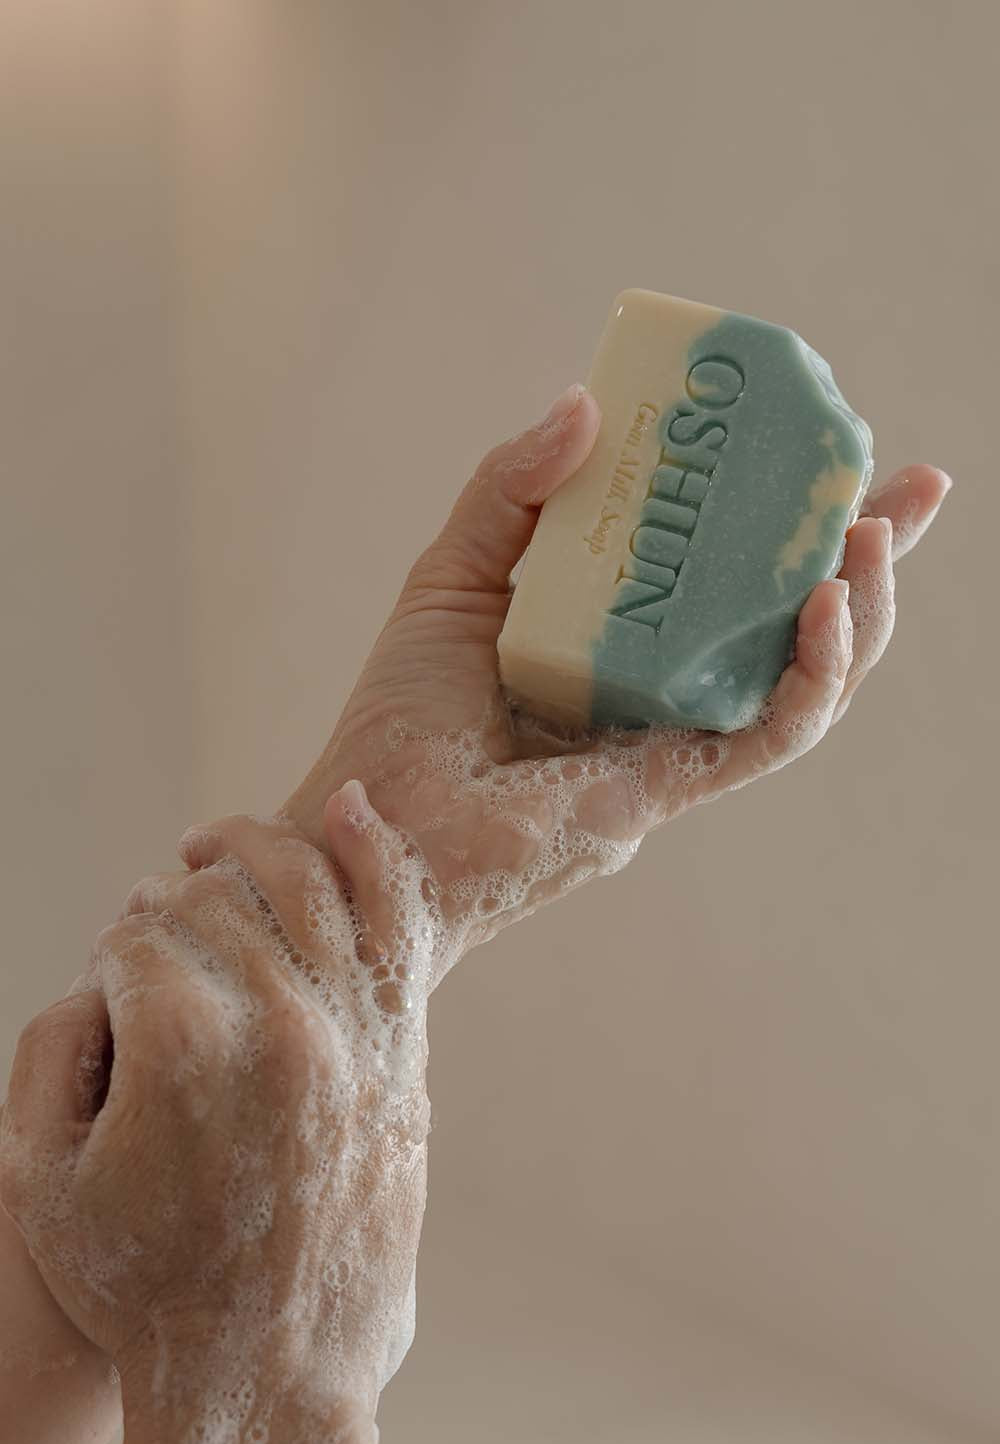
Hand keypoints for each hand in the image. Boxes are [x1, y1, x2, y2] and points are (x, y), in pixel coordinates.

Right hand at [0, 798, 429, 1443]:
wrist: (268, 1367)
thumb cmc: (146, 1280)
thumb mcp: (46, 1180)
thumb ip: (56, 1048)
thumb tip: (112, 959)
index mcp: (183, 1043)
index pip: (142, 933)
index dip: (117, 945)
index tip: (113, 972)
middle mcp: (279, 1020)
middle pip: (218, 900)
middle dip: (175, 904)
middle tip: (156, 930)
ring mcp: (353, 1030)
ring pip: (306, 883)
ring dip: (254, 847)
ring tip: (214, 844)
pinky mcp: (400, 1048)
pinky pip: (398, 923)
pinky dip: (374, 854)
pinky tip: (349, 808)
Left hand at [257, 386, 949, 974]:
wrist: (369, 818)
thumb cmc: (403, 714)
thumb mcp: (457, 572)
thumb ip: (512, 491)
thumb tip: (585, 403)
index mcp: (626, 642)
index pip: (734, 579)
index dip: (798, 522)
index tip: (845, 451)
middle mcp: (664, 694)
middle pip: (793, 625)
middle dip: (869, 560)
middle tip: (913, 492)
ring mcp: (674, 744)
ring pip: (805, 684)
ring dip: (859, 611)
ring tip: (872, 537)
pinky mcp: (668, 791)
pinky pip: (768, 736)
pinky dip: (811, 677)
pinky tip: (822, 608)